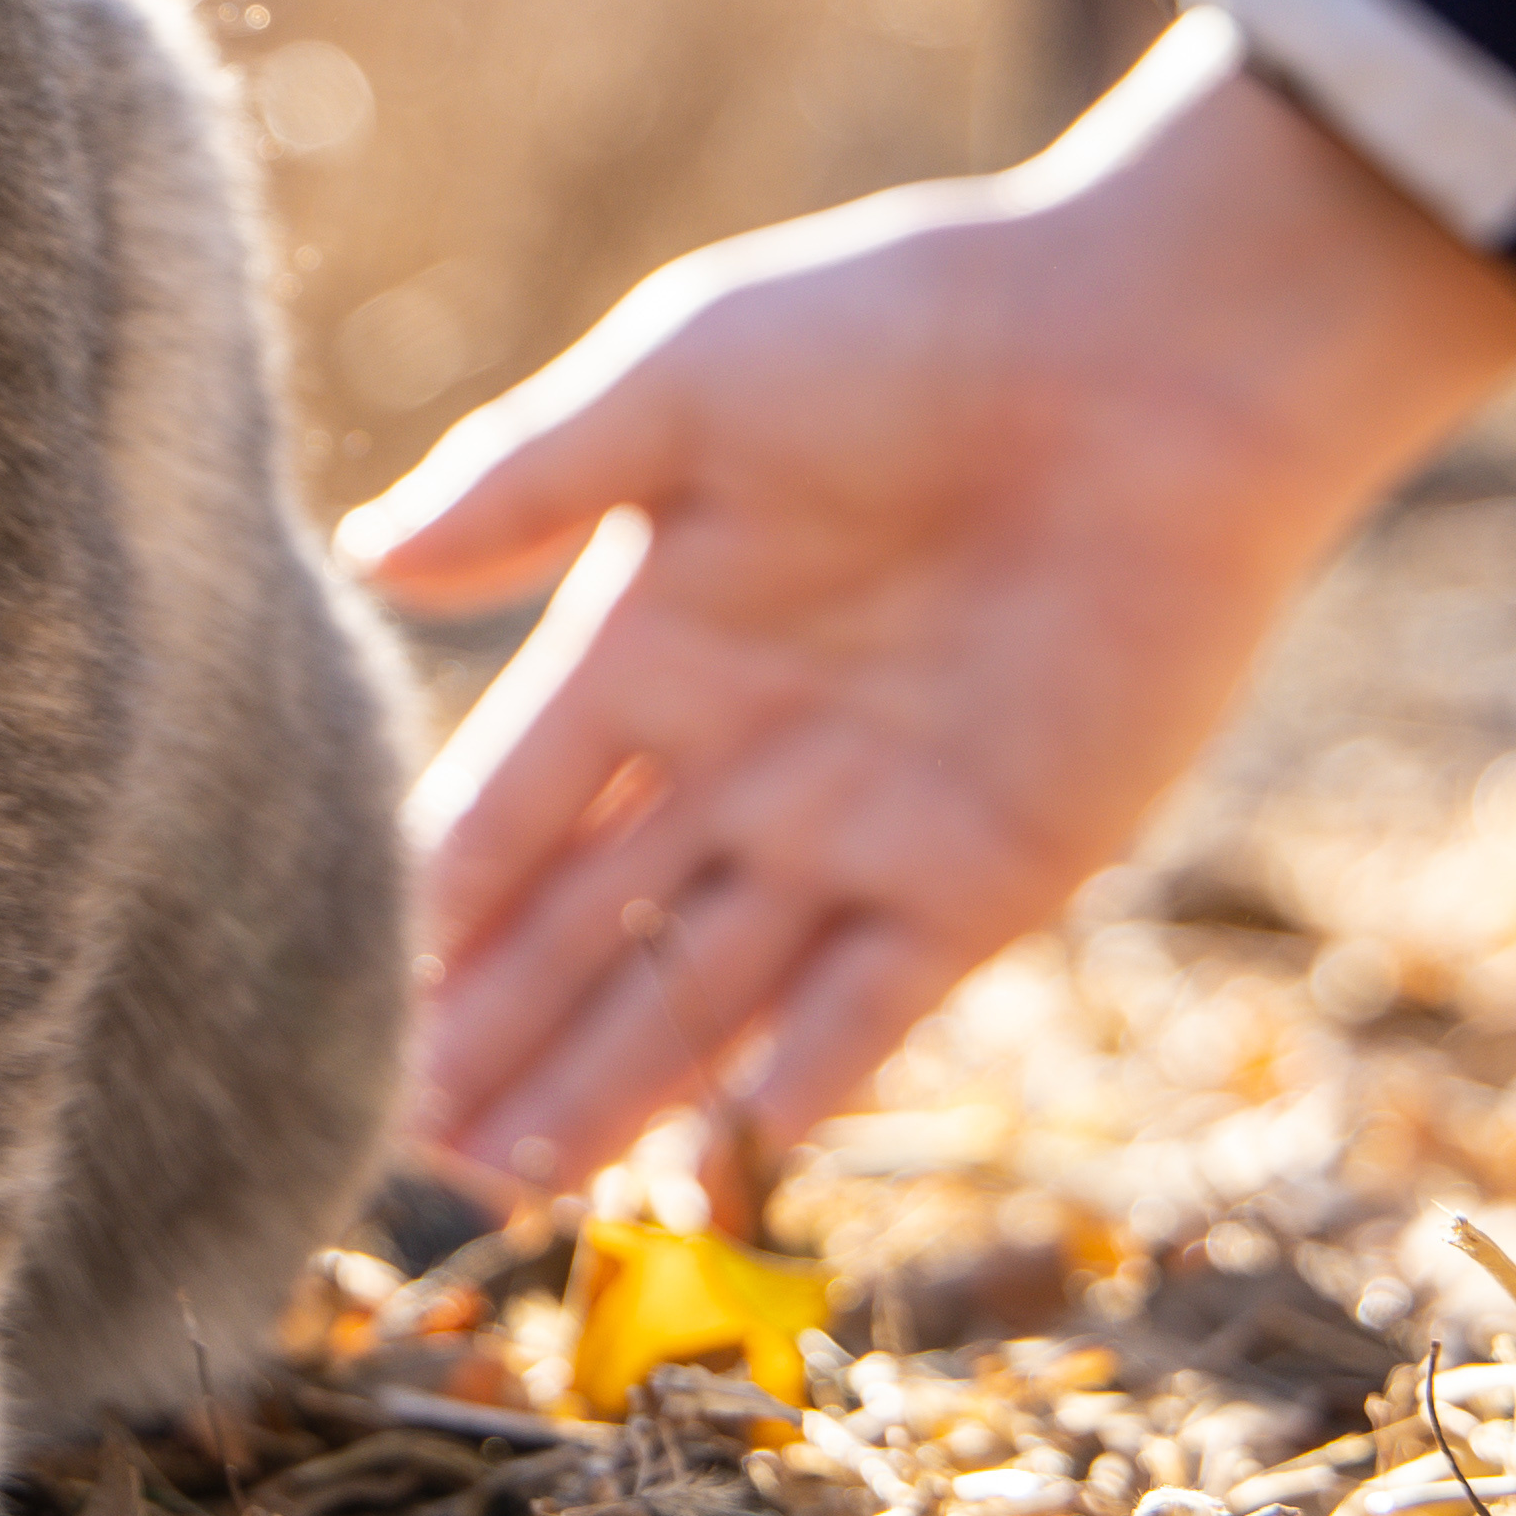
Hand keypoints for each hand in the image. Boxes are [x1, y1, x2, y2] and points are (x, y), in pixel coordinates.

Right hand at [349, 17, 1515, 1187]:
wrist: (1160, 353)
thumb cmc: (911, 327)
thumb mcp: (686, 379)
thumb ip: (529, 479)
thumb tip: (366, 557)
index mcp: (651, 639)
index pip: (507, 810)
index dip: (434, 912)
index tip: (355, 1007)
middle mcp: (740, 754)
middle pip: (590, 929)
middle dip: (501, 1036)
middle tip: (411, 1148)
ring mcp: (861, 824)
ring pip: (706, 991)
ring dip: (613, 1086)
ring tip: (510, 1188)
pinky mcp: (988, 869)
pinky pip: (870, 1006)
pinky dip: (793, 1083)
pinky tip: (709, 1161)